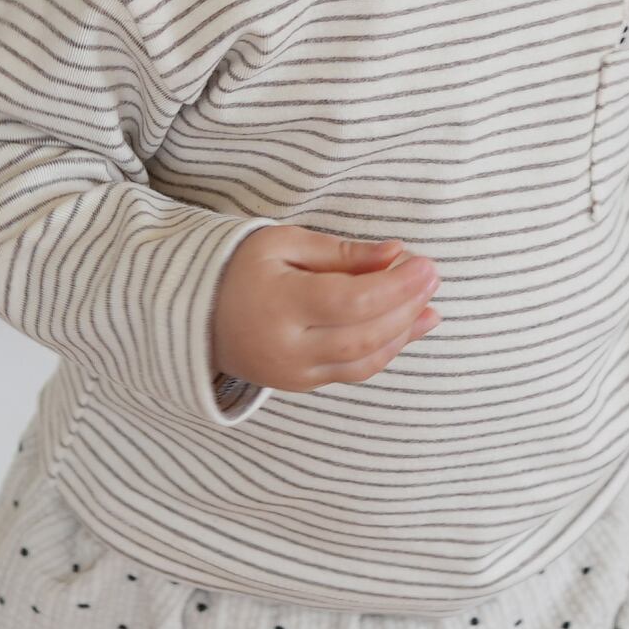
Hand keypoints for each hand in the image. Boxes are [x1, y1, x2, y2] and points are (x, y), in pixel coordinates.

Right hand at [211, 225, 440, 391]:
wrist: (195, 314)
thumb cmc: (241, 268)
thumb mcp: (285, 243)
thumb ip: (341, 252)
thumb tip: (394, 253)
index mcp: (279, 304)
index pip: (351, 301)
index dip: (396, 286)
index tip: (425, 265)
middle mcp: (286, 347)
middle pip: (363, 336)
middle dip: (405, 308)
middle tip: (432, 279)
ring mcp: (293, 373)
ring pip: (363, 362)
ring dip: (403, 334)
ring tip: (430, 306)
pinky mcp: (300, 385)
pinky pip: (352, 373)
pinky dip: (385, 351)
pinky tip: (408, 328)